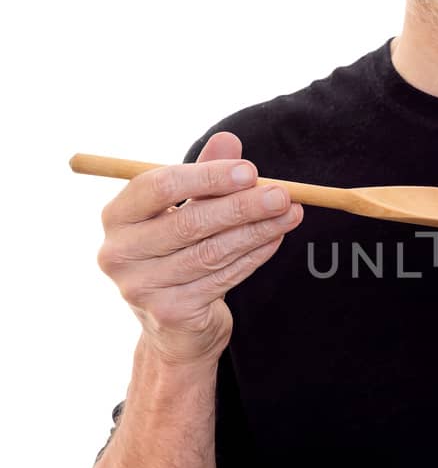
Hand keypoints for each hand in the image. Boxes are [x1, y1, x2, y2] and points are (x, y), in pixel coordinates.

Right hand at [95, 129, 303, 365]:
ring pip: (211, 252)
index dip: (207, 176)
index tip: (250, 171)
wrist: (173, 327)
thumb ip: (204, 176)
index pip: (159, 186)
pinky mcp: (169, 312)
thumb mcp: (185, 210)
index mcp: (117, 216)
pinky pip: (222, 278)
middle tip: (282, 194)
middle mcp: (118, 253)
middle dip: (242, 206)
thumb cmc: (177, 254)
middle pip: (188, 222)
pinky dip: (254, 257)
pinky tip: (275, 239)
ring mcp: (140, 287)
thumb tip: (228, 140)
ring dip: (257, 230)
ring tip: (290, 213)